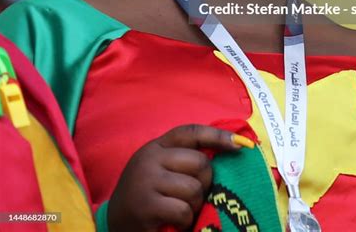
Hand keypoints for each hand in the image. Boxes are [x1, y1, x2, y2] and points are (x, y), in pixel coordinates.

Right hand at [107, 124, 247, 230]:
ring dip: (194, 206)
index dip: (217, 136)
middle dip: (205, 183)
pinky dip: (184, 221)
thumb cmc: (146, 196)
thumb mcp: (160, 169)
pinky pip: (183, 210)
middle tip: (194, 196)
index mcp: (156, 146)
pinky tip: (173, 223)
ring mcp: (146, 181)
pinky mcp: (147, 206)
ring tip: (180, 211)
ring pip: (194, 189)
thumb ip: (182, 158)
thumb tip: (225, 151)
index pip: (191, 132)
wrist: (115, 223)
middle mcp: (149, 158)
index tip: (241, 144)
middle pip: (200, 163)